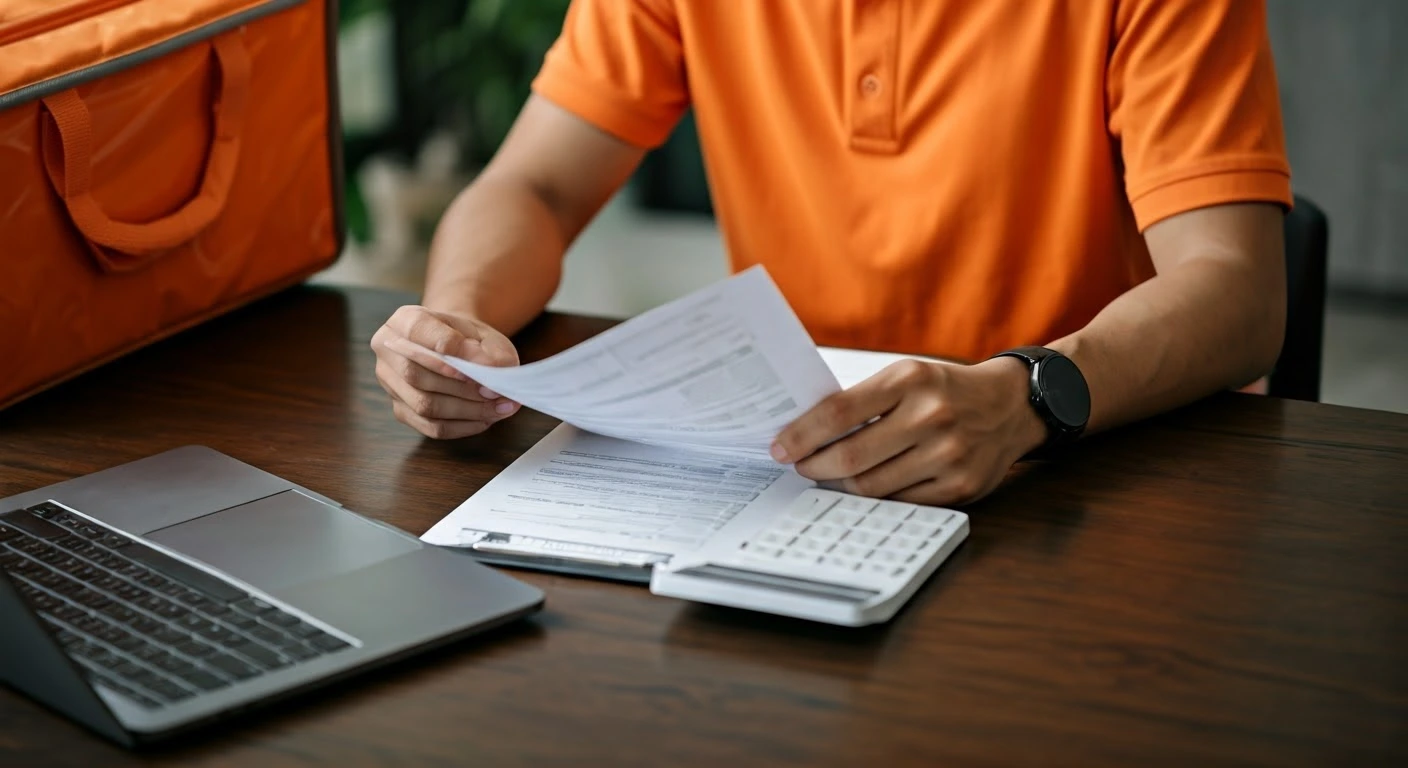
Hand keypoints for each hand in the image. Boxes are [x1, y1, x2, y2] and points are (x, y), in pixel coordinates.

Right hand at [370, 306, 520, 438]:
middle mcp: (388, 350)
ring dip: (465, 410)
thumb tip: (488, 371)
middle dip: (461, 388)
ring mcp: (390, 383)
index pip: (418, 333)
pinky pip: (430, 426)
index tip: (477, 369)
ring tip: (498, 408)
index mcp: (404, 320)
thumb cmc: (469, 339)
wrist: (458, 348)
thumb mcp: (485, 336)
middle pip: (415, 375)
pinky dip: (461, 427)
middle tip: (496, 393)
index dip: (445, 354)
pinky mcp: (401, 409)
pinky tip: (485, 420)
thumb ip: (487, 350)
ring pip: (423, 405)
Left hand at [770, 358, 1047, 504]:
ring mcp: (948, 455)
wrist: (1010, 405)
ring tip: (827, 477)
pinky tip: (863, 488)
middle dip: (814, 466)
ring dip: (840, 486)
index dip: (802, 435)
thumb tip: (806, 431)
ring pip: (872, 486)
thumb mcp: (908, 375)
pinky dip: (875, 499)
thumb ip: (863, 400)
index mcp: (911, 379)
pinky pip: (900, 503)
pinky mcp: (960, 487)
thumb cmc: (945, 390)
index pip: (839, 412)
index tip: (780, 447)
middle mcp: (931, 416)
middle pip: (851, 456)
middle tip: (799, 467)